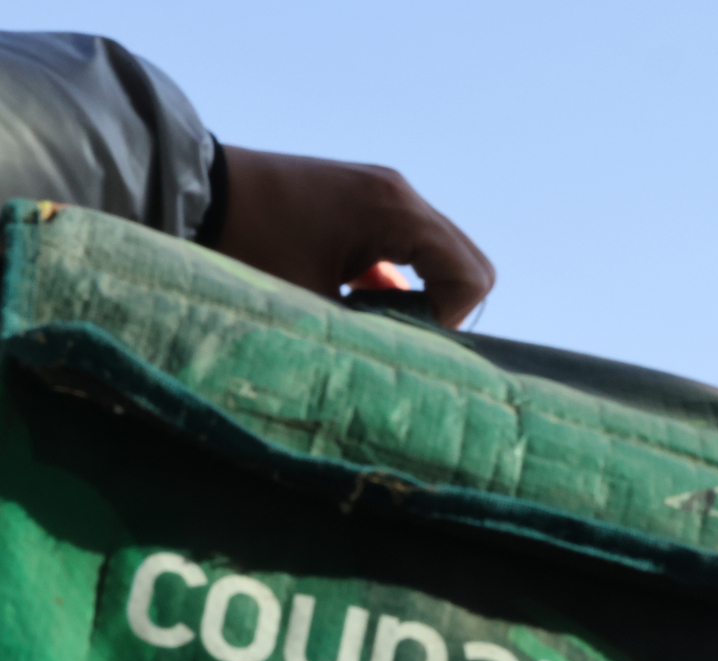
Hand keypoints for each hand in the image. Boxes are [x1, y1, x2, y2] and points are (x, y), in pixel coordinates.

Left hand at [216, 146, 493, 327]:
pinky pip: (409, 243)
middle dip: (445, 305)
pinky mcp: (364, 198)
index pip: (471, 275)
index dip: (449, 318)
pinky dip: (398, 276)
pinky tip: (356, 296)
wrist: (194, 191)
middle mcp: (400, 193)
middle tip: (397, 330)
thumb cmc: (247, 244)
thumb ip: (369, 329)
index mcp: (396, 210)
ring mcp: (384, 190)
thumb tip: (407, 361)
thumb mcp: (311, 299)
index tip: (402, 334)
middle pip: (468, 261)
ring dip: (422, 291)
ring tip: (371, 315)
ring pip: (441, 253)